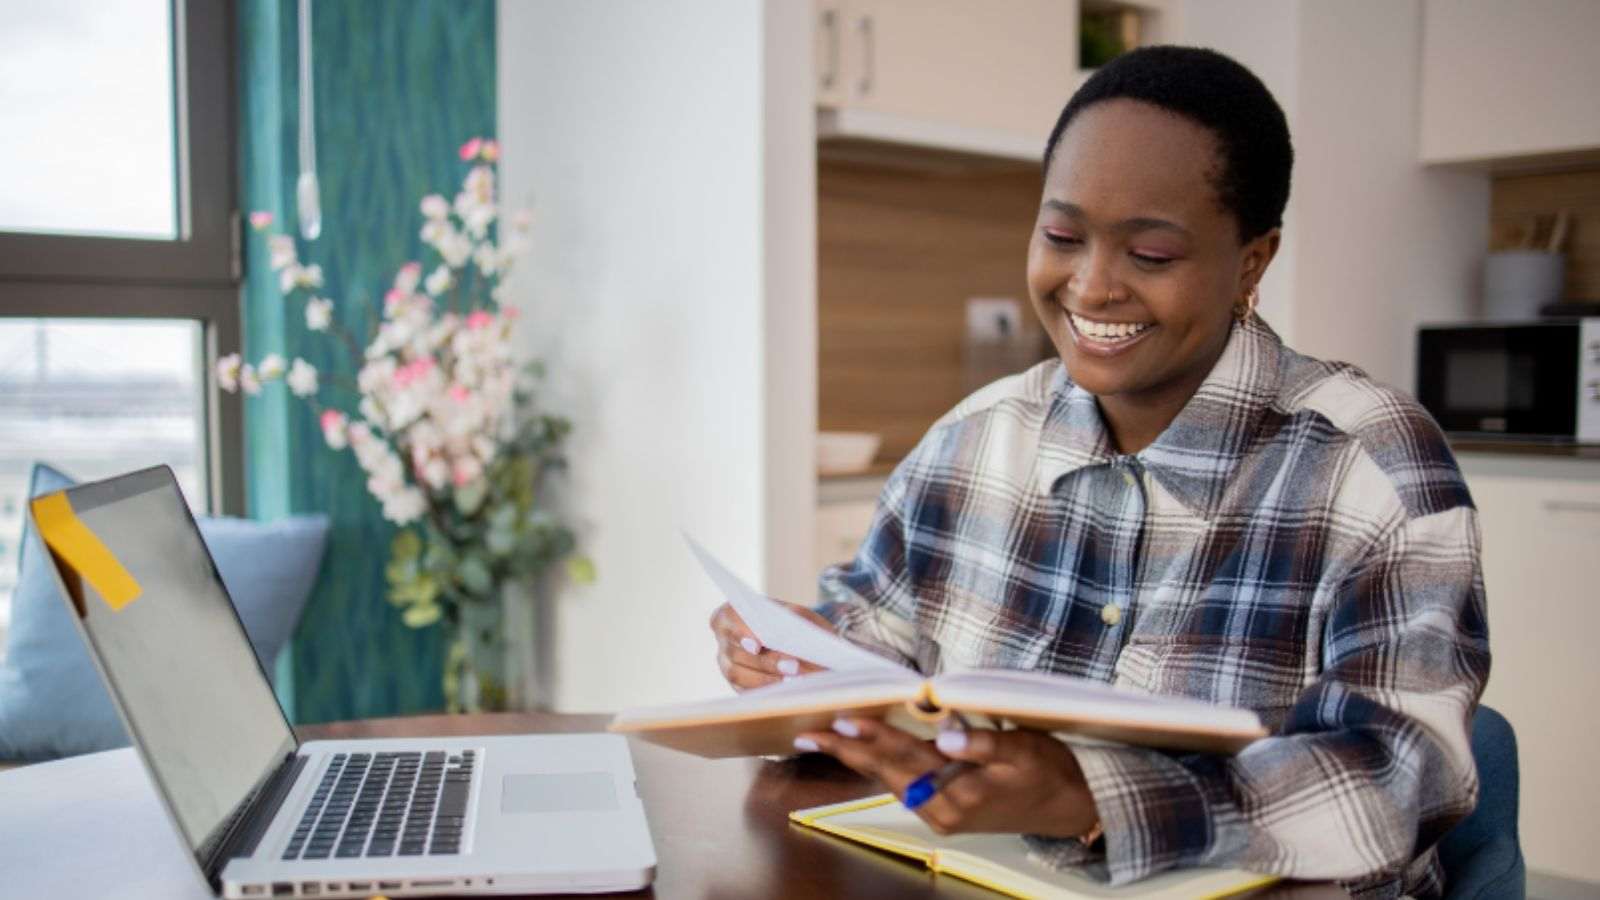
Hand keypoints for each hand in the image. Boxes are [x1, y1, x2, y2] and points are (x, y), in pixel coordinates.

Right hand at [708, 601, 830, 690]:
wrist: (800, 642)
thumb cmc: (794, 623)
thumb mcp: (797, 614)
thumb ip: (794, 616)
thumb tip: (788, 632)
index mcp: (731, 614)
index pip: (728, 618)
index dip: (741, 632)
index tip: (758, 646)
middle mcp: (724, 638)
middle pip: (734, 652)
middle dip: (764, 662)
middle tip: (792, 667)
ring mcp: (726, 663)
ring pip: (737, 674)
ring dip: (765, 679)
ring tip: (792, 680)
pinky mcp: (736, 684)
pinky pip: (744, 690)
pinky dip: (765, 690)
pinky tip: (785, 689)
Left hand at [796, 718, 1098, 838]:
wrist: (1069, 807)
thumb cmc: (1047, 771)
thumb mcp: (1023, 750)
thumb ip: (981, 744)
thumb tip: (945, 734)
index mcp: (958, 793)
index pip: (905, 757)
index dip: (872, 735)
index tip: (843, 717)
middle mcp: (941, 809)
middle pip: (886, 771)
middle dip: (847, 748)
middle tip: (810, 731)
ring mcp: (939, 813)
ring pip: (888, 779)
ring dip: (856, 757)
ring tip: (821, 737)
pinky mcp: (941, 811)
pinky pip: (900, 784)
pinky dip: (877, 764)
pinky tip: (859, 750)